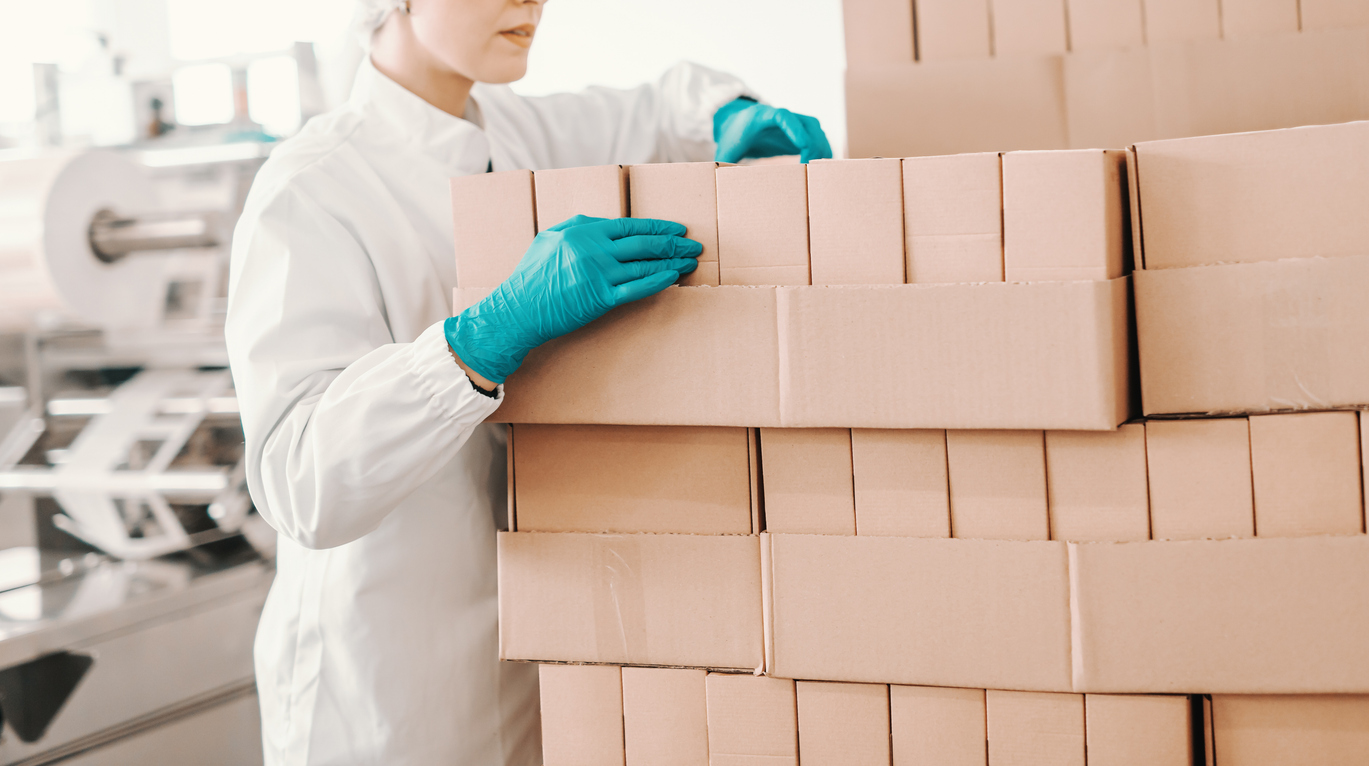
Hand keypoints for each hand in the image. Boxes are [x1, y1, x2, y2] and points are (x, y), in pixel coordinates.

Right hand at [445, 215, 701, 384]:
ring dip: (672, 261)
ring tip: (690, 261)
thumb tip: (604, 223)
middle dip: (673, 243)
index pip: (630, 225)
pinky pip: (637, 287)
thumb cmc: (530, 276)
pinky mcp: (601, 298)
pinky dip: (658, 280)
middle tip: (694, 245)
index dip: (658, 226)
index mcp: (582, 230)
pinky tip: (674, 277)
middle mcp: (593, 248)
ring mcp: (599, 273)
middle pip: (644, 243)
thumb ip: (576, 227)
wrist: (518, 310)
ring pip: (645, 264)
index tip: (677, 229)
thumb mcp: (548, 239)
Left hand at [713, 98, 833, 164]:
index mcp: (761, 116)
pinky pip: (817, 136)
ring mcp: (793, 122)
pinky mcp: (798, 131)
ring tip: (819, 170)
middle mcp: (782, 116)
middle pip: (806, 123)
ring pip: (816, 129)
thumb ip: (723, 164)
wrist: (737, 123)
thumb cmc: (732, 138)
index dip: (794, 129)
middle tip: (809, 169)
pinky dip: (822, 150)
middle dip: (813, 145)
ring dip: (821, 148)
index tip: (803, 145)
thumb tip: (721, 183)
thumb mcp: (724, 151)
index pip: (782, 115)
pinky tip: (820, 167)